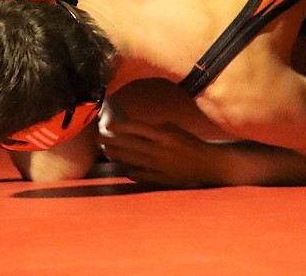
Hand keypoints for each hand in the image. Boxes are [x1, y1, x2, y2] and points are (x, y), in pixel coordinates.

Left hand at [98, 118, 225, 187]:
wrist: (207, 165)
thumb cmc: (191, 143)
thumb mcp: (175, 129)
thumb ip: (158, 128)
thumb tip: (139, 130)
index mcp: (164, 135)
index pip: (137, 128)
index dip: (121, 126)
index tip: (108, 125)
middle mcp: (159, 150)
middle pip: (130, 145)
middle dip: (112, 141)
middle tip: (99, 139)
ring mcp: (159, 166)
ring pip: (132, 160)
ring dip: (117, 155)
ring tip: (106, 151)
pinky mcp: (161, 179)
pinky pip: (142, 176)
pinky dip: (132, 172)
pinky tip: (123, 169)